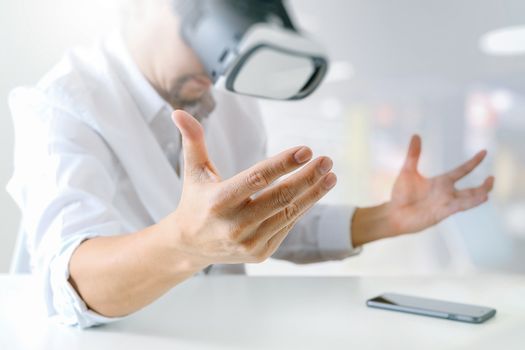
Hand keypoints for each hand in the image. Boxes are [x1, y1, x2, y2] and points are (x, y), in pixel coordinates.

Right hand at [160, 110, 336, 267]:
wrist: (189, 246)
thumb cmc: (195, 201)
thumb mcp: (193, 172)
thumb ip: (192, 141)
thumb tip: (179, 111)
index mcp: (218, 201)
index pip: (257, 179)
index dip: (283, 164)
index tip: (306, 150)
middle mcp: (234, 225)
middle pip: (279, 198)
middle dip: (307, 178)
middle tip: (326, 160)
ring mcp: (248, 242)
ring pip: (288, 214)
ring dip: (313, 194)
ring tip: (330, 176)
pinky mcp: (259, 253)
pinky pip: (286, 227)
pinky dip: (301, 209)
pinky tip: (313, 193)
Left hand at [388, 134, 493, 234]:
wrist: (394, 213)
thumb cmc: (400, 194)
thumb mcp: (407, 171)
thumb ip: (413, 154)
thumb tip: (416, 135)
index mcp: (440, 182)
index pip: (461, 170)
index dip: (473, 162)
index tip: (484, 152)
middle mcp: (446, 193)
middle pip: (470, 189)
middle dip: (483, 185)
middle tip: (492, 178)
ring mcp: (445, 203)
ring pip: (469, 199)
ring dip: (480, 194)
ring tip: (490, 187)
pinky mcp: (442, 212)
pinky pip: (460, 206)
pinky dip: (471, 202)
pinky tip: (482, 197)